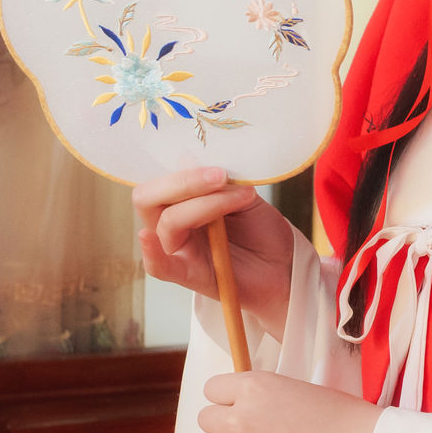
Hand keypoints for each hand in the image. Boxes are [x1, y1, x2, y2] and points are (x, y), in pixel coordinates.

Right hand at [135, 167, 295, 332]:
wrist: (284, 264)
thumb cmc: (262, 231)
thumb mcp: (244, 196)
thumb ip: (218, 182)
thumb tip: (186, 158)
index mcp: (182, 201)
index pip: (161, 181)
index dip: (183, 171)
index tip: (216, 167)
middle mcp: (174, 223)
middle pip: (148, 199)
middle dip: (182, 183)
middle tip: (219, 177)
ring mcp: (178, 248)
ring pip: (167, 222)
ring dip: (205, 206)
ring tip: (242, 198)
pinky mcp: (186, 274)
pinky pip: (157, 266)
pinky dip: (151, 253)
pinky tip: (148, 237)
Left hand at [183, 371, 383, 432]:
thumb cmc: (345, 417)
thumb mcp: (300, 388)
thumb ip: (267, 395)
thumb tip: (244, 406)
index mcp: (256, 386)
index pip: (213, 389)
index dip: (226, 398)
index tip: (239, 406)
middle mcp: (242, 417)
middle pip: (206, 419)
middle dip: (221, 425)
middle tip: (243, 432)